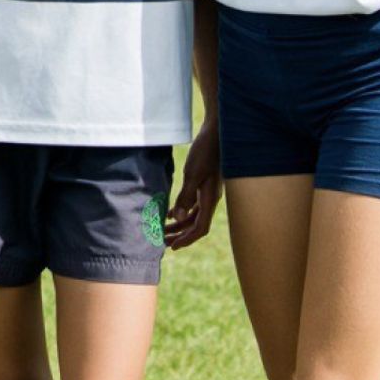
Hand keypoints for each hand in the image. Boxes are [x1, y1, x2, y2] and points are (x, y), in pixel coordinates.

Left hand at [165, 123, 221, 248]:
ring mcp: (209, 192)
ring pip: (194, 216)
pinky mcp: (205, 185)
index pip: (200, 228)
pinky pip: (194, 205)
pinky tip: (169, 213)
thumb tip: (177, 218)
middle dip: (180, 235)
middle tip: (162, 242)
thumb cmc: (205, 151)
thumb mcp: (193, 173)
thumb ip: (186, 196)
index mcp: (210, 199)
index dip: (187, 239)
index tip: (172, 246)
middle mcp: (211, 199)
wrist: (217, 133)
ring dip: (179, 225)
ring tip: (163, 230)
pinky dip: (182, 211)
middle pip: (196, 225)